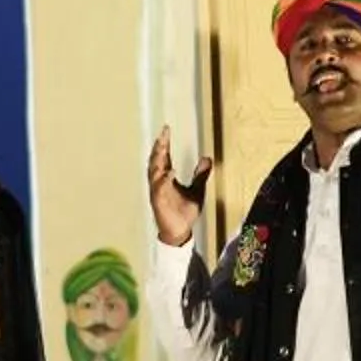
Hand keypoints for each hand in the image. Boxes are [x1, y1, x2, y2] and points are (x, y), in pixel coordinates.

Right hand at [148, 129, 210, 246]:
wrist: (180, 231)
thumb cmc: (185, 212)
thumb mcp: (197, 190)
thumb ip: (201, 175)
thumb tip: (207, 158)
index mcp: (166, 178)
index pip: (163, 156)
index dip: (164, 143)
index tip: (166, 129)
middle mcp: (159, 182)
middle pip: (156, 160)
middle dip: (159, 147)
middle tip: (163, 134)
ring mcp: (157, 191)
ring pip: (153, 171)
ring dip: (157, 159)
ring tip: (162, 147)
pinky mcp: (158, 202)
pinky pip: (159, 189)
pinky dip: (164, 179)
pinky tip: (170, 172)